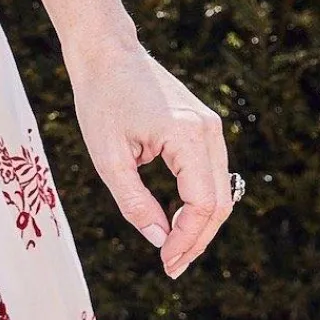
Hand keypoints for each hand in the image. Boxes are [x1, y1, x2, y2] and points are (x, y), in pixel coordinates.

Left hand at [66, 38, 232, 278]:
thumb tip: (158, 240)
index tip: (166, 263)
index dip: (187, 239)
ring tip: (173, 251)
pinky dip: (197, 202)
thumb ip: (133, 200)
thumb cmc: (100, 99)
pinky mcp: (203, 127)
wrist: (106, 53)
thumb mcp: (107, 156)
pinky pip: (209, 174)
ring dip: (199, 223)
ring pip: (218, 190)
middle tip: (172, 266)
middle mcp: (210, 132)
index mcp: (189, 136)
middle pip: (219, 202)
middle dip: (197, 238)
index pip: (203, 203)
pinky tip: (176, 222)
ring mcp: (211, 127)